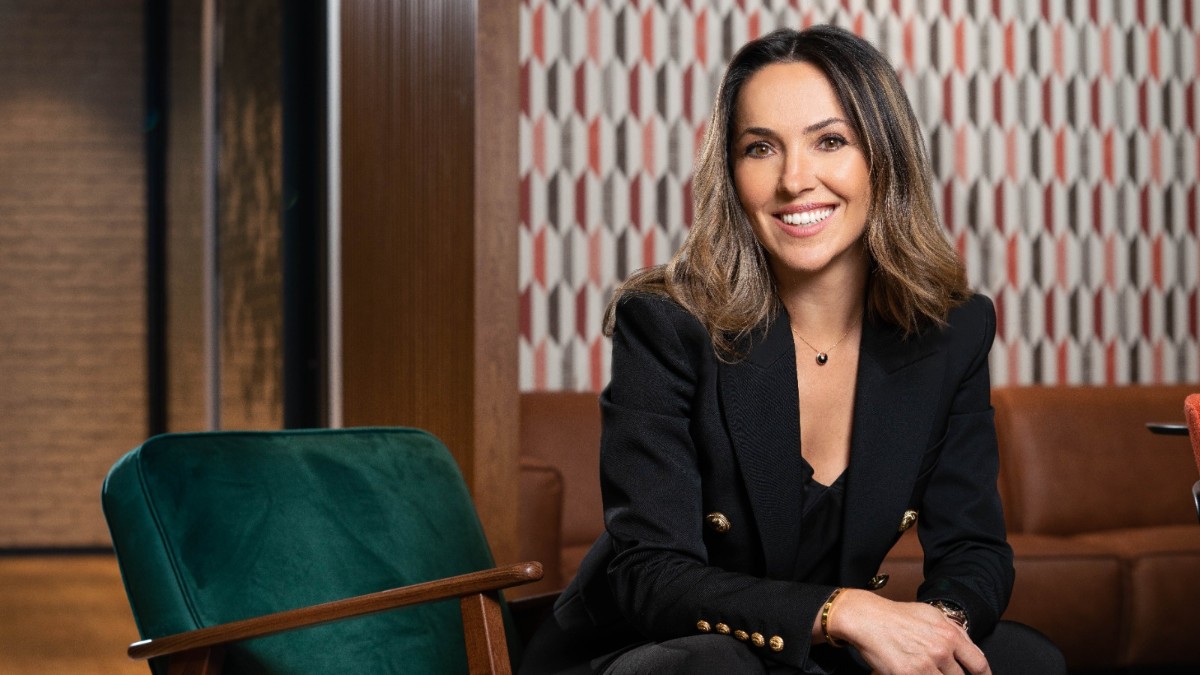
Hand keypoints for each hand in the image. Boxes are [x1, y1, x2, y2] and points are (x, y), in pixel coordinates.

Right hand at [825, 590, 989, 674]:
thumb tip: (973, 650)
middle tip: (939, 669)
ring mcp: (925, 665)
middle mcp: (941, 650)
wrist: (867, 619)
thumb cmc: (897, 616)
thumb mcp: (932, 614)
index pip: (979, 664)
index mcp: (950, 634)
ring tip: (925, 668)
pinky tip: (914, 671)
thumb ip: (955, 632)